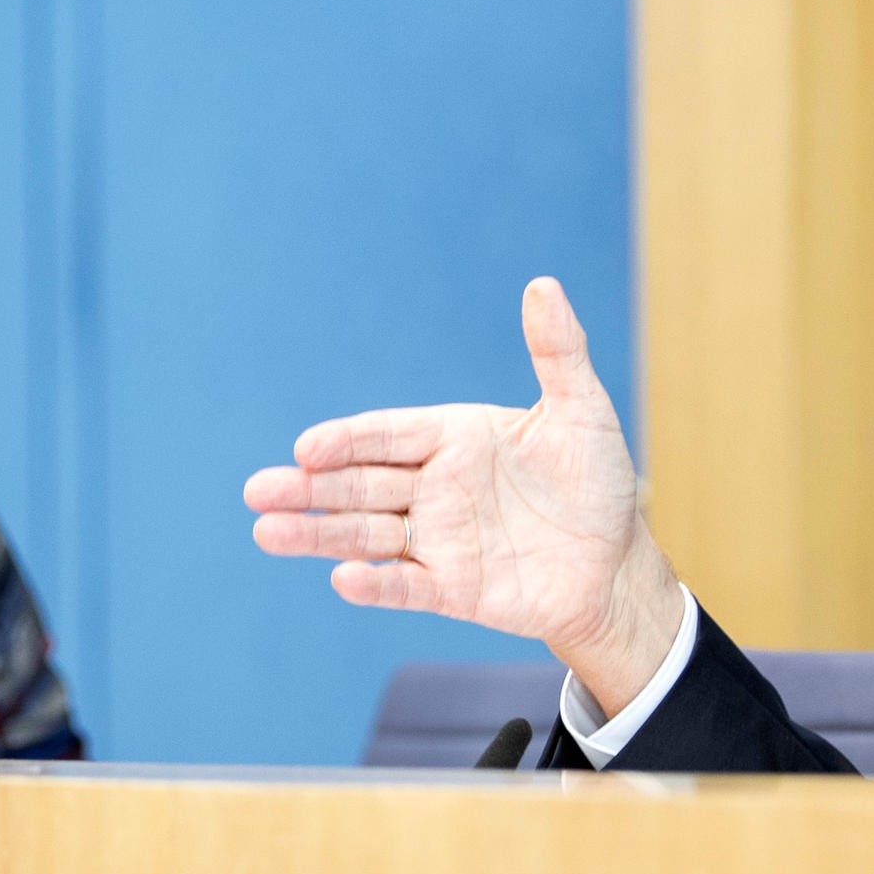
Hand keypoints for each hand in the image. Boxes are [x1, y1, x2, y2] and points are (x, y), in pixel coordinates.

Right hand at [242, 278, 687, 710]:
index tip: (306, 448)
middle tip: (257, 491)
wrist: (616, 564)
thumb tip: (544, 285)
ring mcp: (438, 539)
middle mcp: (433, 487)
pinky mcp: (451, 588)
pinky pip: (406, 585)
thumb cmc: (598, 481)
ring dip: (317, 534)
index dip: (346, 442)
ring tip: (266, 532)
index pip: (385, 436)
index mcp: (452, 438)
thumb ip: (558, 353)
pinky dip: (375, 584)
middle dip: (308, 489)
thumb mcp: (583, 411)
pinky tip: (342, 579)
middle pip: (358, 486)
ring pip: (365, 535)